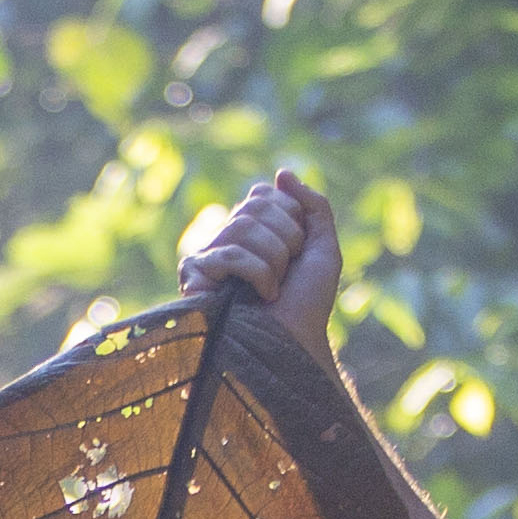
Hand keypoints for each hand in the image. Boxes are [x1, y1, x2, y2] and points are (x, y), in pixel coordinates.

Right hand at [179, 168, 342, 347]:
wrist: (295, 345)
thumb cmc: (308, 306)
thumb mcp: (323, 249)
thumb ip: (313, 206)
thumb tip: (282, 173)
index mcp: (252, 231)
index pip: (264, 195)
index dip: (291, 221)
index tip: (298, 253)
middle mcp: (226, 239)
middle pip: (254, 206)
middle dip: (285, 240)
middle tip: (287, 274)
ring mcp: (208, 257)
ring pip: (243, 226)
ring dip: (273, 260)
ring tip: (273, 290)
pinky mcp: (193, 277)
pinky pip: (227, 253)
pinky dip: (256, 274)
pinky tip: (261, 298)